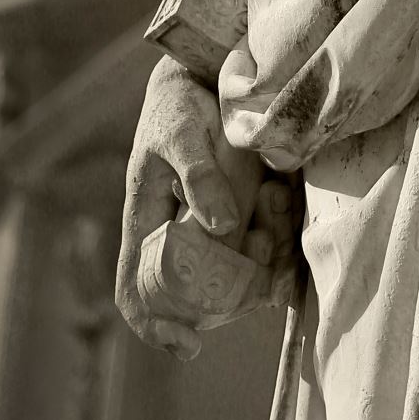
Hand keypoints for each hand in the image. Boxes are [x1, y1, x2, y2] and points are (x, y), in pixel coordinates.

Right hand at [115, 56, 296, 359]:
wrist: (210, 73)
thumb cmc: (180, 104)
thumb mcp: (181, 134)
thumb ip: (198, 177)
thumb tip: (220, 228)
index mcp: (146, 221)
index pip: (136, 288)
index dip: (154, 324)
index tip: (189, 345)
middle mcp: (178, 233)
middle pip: (200, 292)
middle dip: (235, 284)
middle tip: (261, 242)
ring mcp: (212, 228)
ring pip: (239, 273)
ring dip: (264, 255)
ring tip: (274, 197)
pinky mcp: (244, 215)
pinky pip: (266, 249)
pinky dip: (280, 238)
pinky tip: (282, 200)